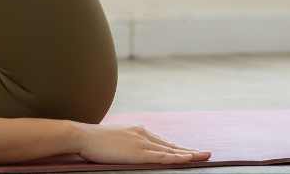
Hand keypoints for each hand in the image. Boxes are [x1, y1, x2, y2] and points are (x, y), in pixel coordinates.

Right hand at [73, 121, 210, 164]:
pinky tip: (189, 158)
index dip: (178, 147)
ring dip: (189, 154)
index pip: (163, 141)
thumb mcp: (114, 139)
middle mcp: (143, 134)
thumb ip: (126, 143)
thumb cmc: (93, 140)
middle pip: (171, 144)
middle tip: (207, 154)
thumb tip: (128, 150)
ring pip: (171, 150)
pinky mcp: (138, 152)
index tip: (190, 151)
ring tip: (205, 156)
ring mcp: (141, 143)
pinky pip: (162, 156)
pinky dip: (177, 157)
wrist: (82, 136)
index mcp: (137, 130)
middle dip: (189, 150)